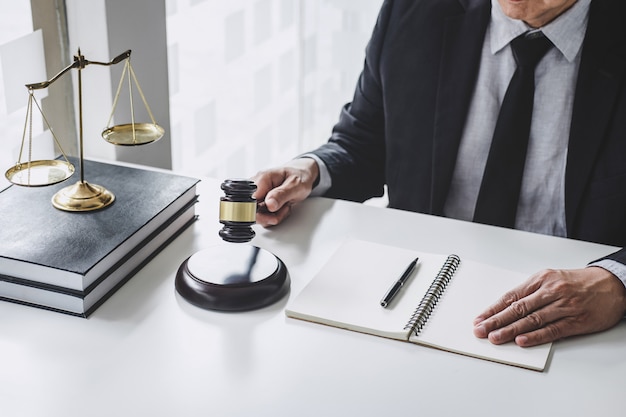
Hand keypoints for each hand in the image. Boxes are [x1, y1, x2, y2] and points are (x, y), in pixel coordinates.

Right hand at [251, 158, 319, 226]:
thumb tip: (269, 204)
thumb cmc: (300, 177)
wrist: (302, 175)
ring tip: (285, 206)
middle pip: (252, 210)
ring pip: (258, 215)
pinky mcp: (261, 201)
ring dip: (273, 216)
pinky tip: (282, 208)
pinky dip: (273, 216)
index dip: (260, 212)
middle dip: (269, 216)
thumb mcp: (295, 185)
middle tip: (284, 210)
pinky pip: (263, 215)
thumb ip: (281, 194)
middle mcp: (257, 186)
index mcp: (262, 179)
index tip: (274, 213)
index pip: (249, 201)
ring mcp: (258, 194)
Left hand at [473, 266, 625, 346]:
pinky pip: (552, 330)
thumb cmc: (578, 282)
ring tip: (495, 338)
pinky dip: (535, 336)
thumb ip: (530, 292)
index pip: (511, 296)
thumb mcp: (551, 278)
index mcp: (541, 279)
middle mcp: (550, 292)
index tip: (479, 319)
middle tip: (481, 330)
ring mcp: (563, 306)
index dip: (493, 309)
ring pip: (532, 320)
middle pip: (518, 308)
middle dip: (496, 320)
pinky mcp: (576, 321)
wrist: (612, 284)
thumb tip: (506, 308)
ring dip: (511, 330)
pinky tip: (522, 341)